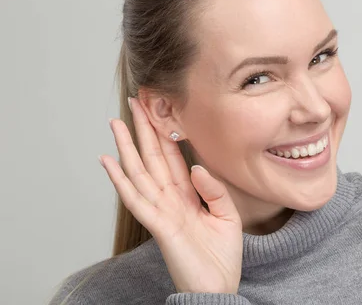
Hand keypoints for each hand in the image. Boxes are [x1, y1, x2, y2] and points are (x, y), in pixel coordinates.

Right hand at [98, 97, 242, 293]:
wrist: (218, 288)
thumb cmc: (222, 256)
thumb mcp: (227, 215)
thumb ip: (214, 190)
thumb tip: (197, 167)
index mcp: (187, 194)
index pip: (172, 157)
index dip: (165, 133)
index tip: (158, 109)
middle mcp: (170, 198)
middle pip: (152, 157)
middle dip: (143, 130)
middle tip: (134, 101)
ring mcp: (161, 211)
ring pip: (139, 172)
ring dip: (126, 148)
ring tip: (115, 123)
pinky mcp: (159, 225)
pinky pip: (137, 199)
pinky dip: (120, 180)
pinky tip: (109, 161)